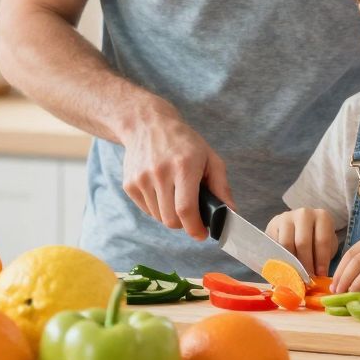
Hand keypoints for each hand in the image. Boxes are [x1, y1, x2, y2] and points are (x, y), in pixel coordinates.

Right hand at [121, 109, 229, 238]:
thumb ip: (221, 186)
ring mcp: (141, 179)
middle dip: (185, 224)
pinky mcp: (129, 185)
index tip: (202, 234)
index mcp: (184, 166)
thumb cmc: (184, 142)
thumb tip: (230, 212)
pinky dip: (158, 208)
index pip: (186, 209)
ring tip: (176, 196)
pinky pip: (147, 210)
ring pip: (159, 217)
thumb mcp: (210, 157)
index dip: (195, 228)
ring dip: (170, 215)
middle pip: (171, 219)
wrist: (147, 124)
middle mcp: (160, 173)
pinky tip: (163, 191)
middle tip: (192, 216)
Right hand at [267, 208, 339, 278]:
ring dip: (291, 263)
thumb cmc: (316, 239)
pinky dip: (279, 260)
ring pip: (286, 244)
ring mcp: (286, 217)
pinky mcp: (273, 224)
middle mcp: (304, 214)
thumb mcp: (325, 245)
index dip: (321, 261)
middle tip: (306, 279)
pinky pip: (274, 245)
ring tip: (295, 276)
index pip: (322, 240)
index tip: (320, 276)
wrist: (299, 227)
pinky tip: (284, 269)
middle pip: (302, 242)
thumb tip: (317, 278)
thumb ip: (322, 257)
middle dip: (305, 264)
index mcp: (322, 216)